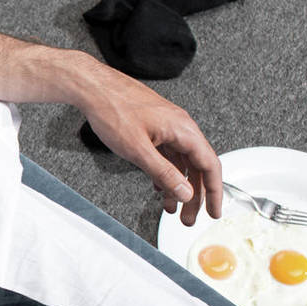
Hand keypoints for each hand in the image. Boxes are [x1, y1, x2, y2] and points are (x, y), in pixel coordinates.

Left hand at [77, 68, 222, 225]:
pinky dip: (164, 173)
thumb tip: (185, 192)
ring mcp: (167, 127)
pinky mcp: (154, 127)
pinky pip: (166, 154)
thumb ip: (164, 173)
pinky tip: (157, 186)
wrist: (92, 87)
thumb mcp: (139, 150)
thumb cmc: (113, 110)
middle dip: (193, 196)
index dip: (214, 192)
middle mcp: (180, 127)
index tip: (214, 212)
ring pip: (180, 162)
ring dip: (176, 186)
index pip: (210, 166)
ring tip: (170, 208)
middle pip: (196, 167)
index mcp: (184, 130)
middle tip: (187, 218)